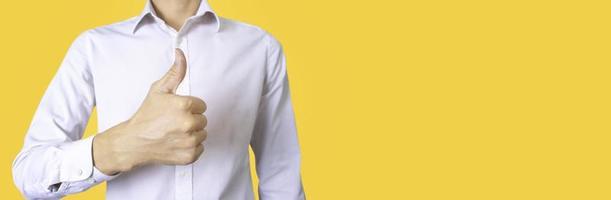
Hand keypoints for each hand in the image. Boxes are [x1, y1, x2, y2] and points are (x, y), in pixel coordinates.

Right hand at [93, 49, 206, 174]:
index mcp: (184, 106)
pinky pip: (200, 148)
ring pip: (202, 134)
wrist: (133, 141)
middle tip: (174, 122)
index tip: (176, 111)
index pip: (201, 105)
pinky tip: (176, 143)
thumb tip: (181, 53)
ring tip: (174, 132)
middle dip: (191, 120)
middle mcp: (189, 124)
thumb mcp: (159, 90)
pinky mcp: (189, 155)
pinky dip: (190, 147)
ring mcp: (189, 141)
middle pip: (203, 119)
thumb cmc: (146, 115)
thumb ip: (175, 72)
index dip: (189, 107)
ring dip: (192, 134)